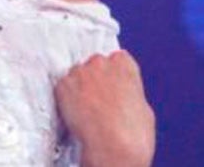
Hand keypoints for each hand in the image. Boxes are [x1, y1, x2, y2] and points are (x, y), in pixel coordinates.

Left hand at [54, 50, 155, 166]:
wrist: (113, 145)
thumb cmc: (132, 131)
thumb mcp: (141, 104)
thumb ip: (128, 90)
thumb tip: (121, 95)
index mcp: (124, 63)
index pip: (115, 59)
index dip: (111, 75)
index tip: (111, 87)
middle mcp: (101, 61)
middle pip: (94, 65)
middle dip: (94, 79)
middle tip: (97, 100)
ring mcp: (80, 72)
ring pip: (76, 76)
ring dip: (78, 88)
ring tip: (85, 110)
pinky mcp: (63, 85)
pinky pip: (62, 88)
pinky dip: (65, 100)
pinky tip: (75, 114)